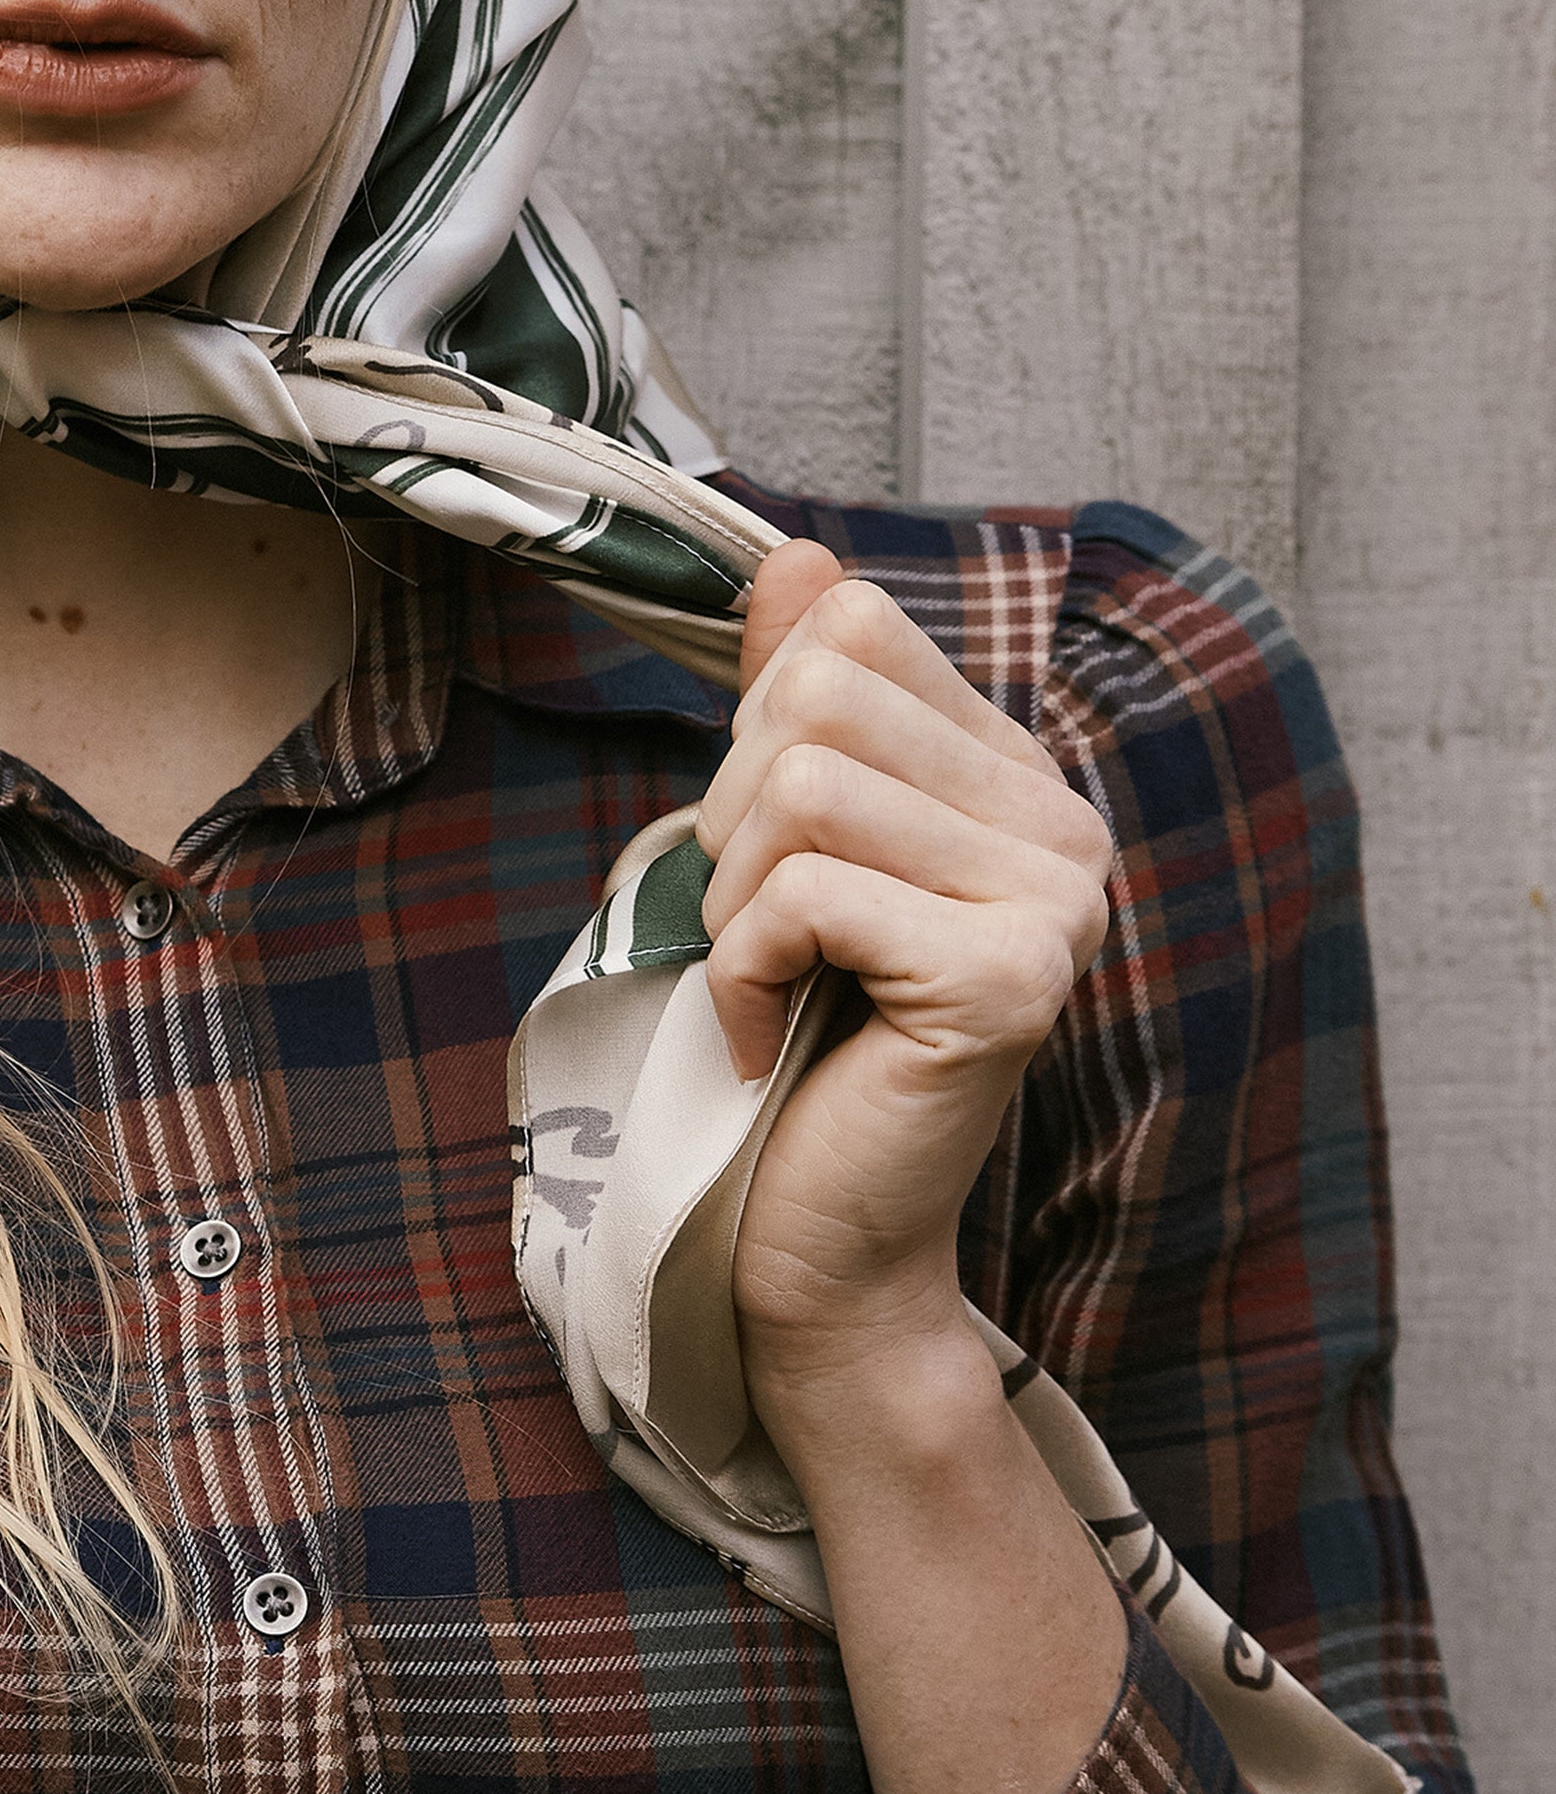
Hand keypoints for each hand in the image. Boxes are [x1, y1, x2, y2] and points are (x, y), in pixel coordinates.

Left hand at [699, 540, 1114, 1446]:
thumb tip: (795, 554)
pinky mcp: (1008, 982)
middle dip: (730, 817)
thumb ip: (792, 699)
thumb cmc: (784, 1043)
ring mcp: (1053, 905)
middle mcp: (1063, 829)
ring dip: (731, 898)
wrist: (813, 1239)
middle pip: (817, 696)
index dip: (758, 732)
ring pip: (802, 786)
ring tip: (767, 984)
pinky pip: (807, 893)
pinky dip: (739, 968)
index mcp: (1015, 778)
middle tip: (763, 936)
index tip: (776, 858)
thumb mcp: (772, 845)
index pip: (854, 630)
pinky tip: (768, 1036)